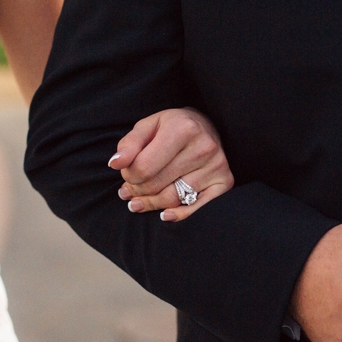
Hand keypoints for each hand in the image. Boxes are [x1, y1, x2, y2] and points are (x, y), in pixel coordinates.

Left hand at [108, 108, 234, 221]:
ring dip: (151, 204)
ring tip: (138, 203)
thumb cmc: (171, 128)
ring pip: (173, 199)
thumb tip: (116, 164)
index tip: (125, 174)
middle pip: (157, 184)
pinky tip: (164, 215)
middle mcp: (203, 147)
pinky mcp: (225, 181)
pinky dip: (178, 215)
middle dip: (137, 191)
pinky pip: (198, 208)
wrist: (204, 126)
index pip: (143, 167)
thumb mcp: (147, 127)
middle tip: (128, 192)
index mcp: (182, 129)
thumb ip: (129, 144)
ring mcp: (217, 166)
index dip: (128, 176)